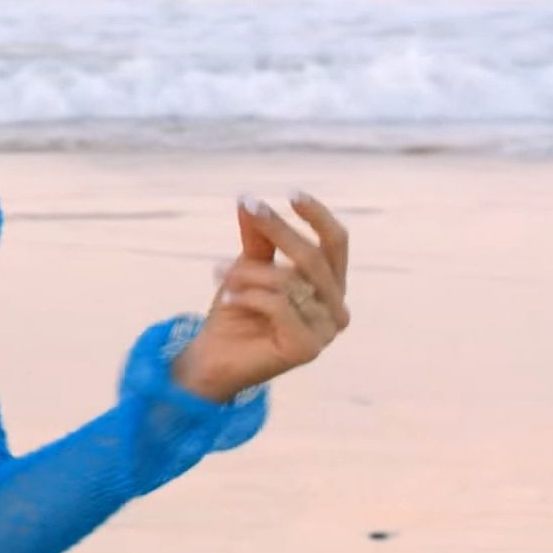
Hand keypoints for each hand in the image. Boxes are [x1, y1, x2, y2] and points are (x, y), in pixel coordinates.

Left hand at [174, 191, 352, 401]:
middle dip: (277, 229)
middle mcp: (336, 307)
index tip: (291, 194)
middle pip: (313, 256)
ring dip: (246, 271)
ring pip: (288, 281)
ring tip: (218, 272)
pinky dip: (247, 295)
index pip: (337, 243)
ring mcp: (325, 331)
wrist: (214, 358)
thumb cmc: (238, 310)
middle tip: (248, 208)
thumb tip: (249, 200)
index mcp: (330, 285)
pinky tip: (228, 297)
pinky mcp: (307, 349)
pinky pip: (278, 305)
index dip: (318, 216)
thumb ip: (257, 238)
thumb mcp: (248, 267)